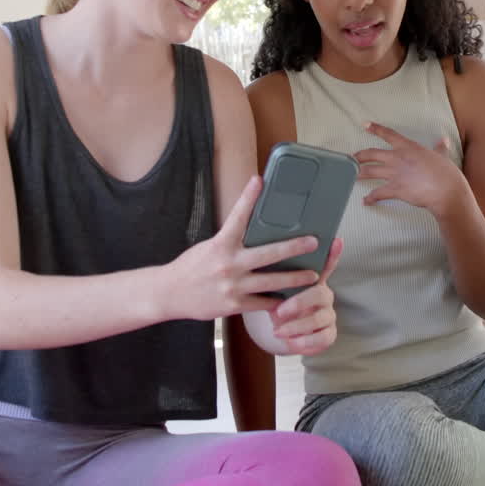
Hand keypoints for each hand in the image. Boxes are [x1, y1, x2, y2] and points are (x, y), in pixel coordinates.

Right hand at [163, 176, 321, 320]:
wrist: (170, 294)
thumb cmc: (192, 267)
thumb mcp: (209, 247)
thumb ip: (230, 241)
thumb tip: (252, 227)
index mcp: (220, 245)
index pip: (237, 216)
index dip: (248, 197)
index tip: (260, 181)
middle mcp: (229, 264)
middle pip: (268, 253)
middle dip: (294, 247)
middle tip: (314, 242)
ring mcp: (233, 286)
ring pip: (272, 282)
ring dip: (295, 278)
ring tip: (313, 276)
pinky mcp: (234, 305)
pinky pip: (262, 302)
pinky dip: (277, 300)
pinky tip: (291, 299)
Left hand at [268, 238, 340, 354]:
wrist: (283, 331)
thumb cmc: (279, 304)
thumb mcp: (276, 289)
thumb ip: (275, 275)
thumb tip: (260, 254)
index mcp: (312, 280)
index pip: (325, 264)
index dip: (333, 254)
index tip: (336, 241)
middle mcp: (324, 294)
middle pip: (320, 293)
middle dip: (299, 302)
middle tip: (279, 311)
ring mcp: (328, 314)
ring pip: (320, 318)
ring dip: (298, 326)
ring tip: (279, 331)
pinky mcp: (329, 333)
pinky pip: (323, 338)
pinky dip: (305, 342)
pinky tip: (291, 343)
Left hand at [356, 122, 466, 215]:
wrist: (445, 190)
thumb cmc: (445, 172)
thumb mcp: (442, 157)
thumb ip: (439, 149)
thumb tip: (443, 141)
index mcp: (408, 147)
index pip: (388, 135)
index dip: (375, 129)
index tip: (365, 124)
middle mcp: (397, 158)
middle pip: (371, 154)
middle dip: (359, 156)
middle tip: (352, 158)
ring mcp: (394, 174)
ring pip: (370, 172)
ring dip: (359, 174)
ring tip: (351, 176)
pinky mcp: (394, 189)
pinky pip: (377, 194)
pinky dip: (370, 198)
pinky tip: (365, 201)